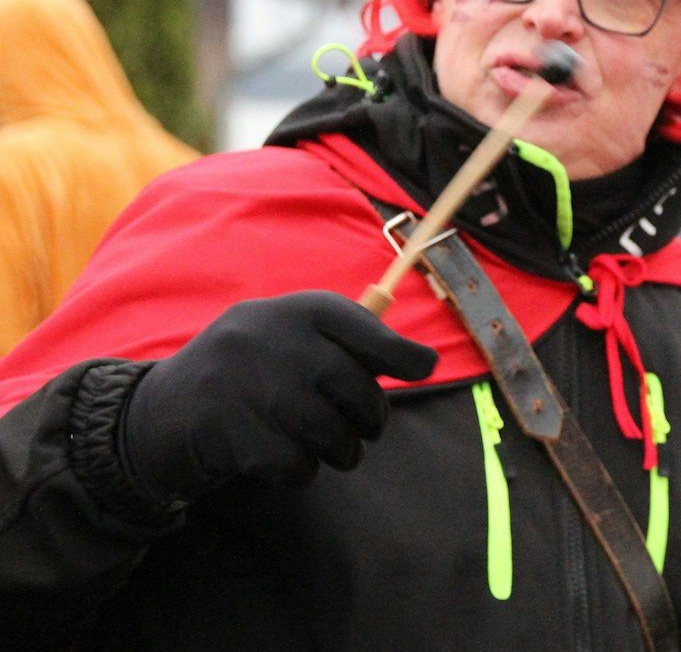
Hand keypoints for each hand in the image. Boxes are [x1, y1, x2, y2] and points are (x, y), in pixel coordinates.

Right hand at [121, 291, 439, 505]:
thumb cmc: (246, 376)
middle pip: (356, 388)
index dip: (399, 352)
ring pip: (333, 432)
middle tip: (364, 429)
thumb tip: (422, 361)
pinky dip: (300, 472)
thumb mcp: (285, 338)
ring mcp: (247, 385)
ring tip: (328, 447)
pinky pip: (298, 465)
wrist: (156, 413)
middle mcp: (269, 339)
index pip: (361, 326)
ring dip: (341, 451)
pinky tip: (280, 459)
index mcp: (290, 311)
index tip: (423, 368)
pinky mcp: (231, 433)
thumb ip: (341, 343)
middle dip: (371, 418)